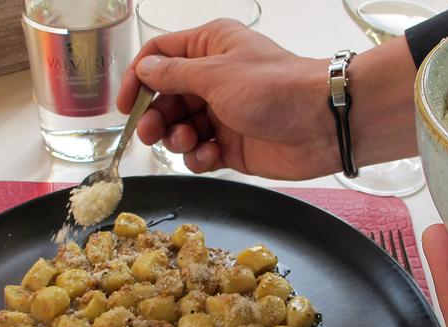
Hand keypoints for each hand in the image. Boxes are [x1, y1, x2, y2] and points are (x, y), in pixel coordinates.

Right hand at [117, 19, 418, 177]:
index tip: (125, 106)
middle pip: (166, 97)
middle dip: (156, 117)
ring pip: (181, 128)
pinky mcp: (233, 145)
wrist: (321, 123)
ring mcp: (223, 114)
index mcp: (210, 48)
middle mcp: (214, 79)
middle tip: (149, 134)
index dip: (138, 80)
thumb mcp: (215, 75)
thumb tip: (144, 70)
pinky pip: (201, 153)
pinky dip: (199, 157)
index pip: (160, 57)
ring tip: (188, 142)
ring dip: (178, 138)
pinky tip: (210, 156)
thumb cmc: (273, 89)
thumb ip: (174, 75)